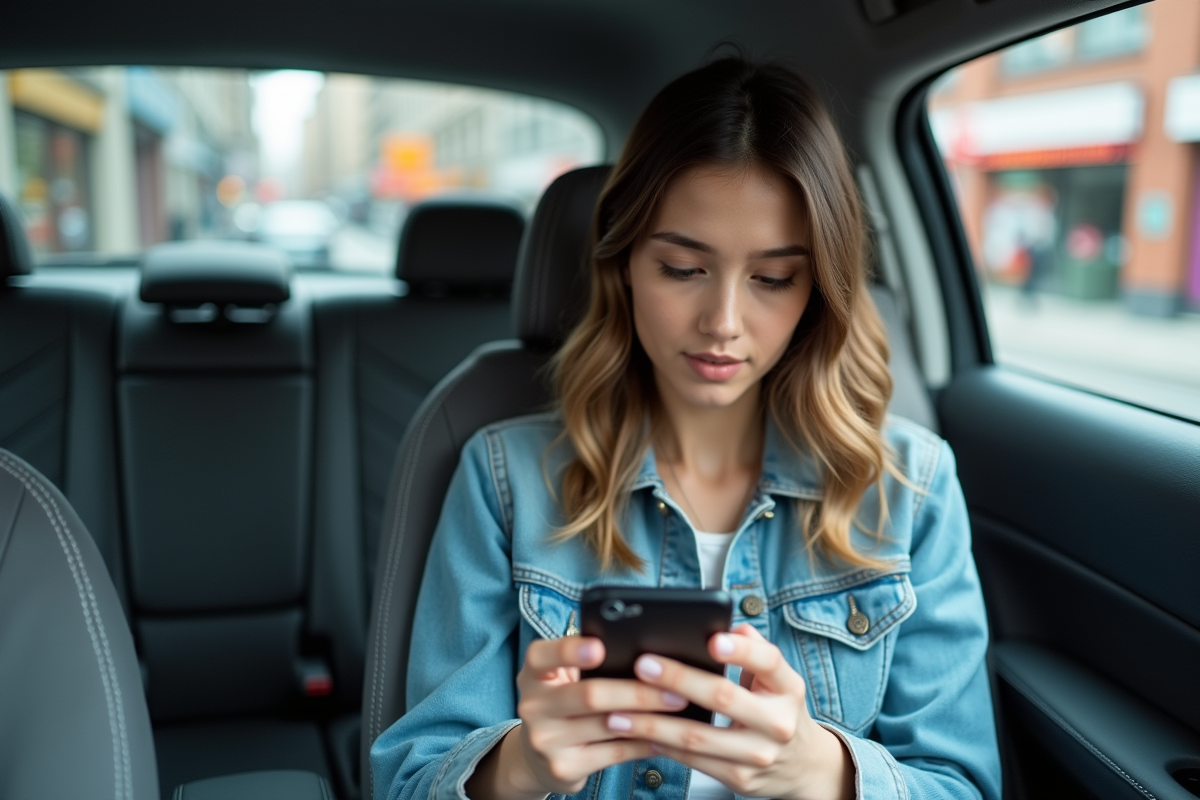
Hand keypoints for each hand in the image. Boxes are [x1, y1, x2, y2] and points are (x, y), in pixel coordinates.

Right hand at [468, 636, 686, 799]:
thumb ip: (588, 663)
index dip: (569, 650)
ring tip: (678, 706)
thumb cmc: (563, 703)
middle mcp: (532, 706)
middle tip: (674, 687)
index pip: (541, 655)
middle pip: (589, 694)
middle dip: (637, 690)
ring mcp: (545, 740)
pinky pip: (613, 753)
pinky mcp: (563, 768)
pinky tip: (665, 735)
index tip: (601, 647)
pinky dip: (643, 743)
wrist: (537, 757)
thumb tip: (643, 655)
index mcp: (533, 674)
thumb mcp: (562, 679)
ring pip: (607, 725)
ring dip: (649, 716)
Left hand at [602, 624, 854, 799]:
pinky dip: (662, 745)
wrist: (801, 766)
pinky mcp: (741, 780)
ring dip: (653, 722)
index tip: (711, 640)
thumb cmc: (776, 708)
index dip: (741, 650)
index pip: (768, 661)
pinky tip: (637, 732)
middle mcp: (778, 722)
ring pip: (699, 737)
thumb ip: (752, 649)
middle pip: (723, 697)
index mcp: (788, 687)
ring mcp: (759, 755)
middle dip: (678, 679)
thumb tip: (727, 626)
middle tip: (642, 665)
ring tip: (619, 710)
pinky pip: (694, 761)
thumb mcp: (775, 678)